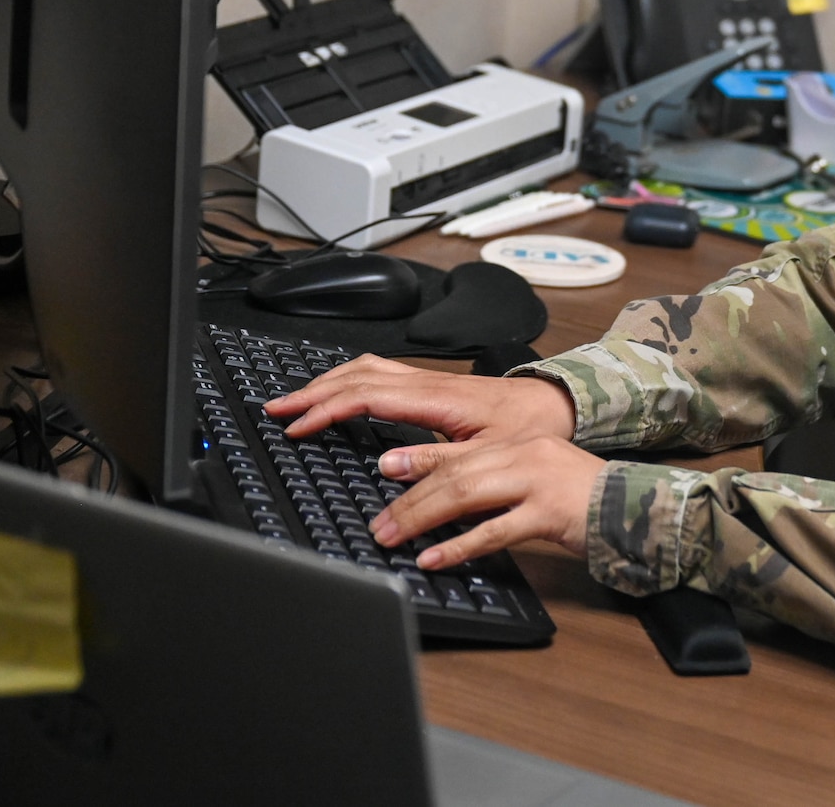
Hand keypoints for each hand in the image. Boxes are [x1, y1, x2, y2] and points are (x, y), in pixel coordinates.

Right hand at [264, 353, 575, 445]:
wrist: (558, 405)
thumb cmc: (529, 430)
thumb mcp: (490, 456)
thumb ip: (440, 464)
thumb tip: (387, 466)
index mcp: (438, 398)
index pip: (367, 395)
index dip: (327, 409)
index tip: (297, 426)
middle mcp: (429, 383)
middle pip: (357, 376)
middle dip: (312, 391)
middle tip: (276, 409)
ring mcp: (429, 380)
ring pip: (367, 369)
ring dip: (328, 382)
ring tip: (296, 400)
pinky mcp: (433, 386)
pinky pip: (380, 374)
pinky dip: (349, 382)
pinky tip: (339, 394)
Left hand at [371, 435, 604, 569]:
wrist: (636, 505)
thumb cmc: (581, 498)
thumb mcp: (534, 479)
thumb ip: (495, 483)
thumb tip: (444, 502)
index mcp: (519, 444)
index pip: (458, 451)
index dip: (417, 460)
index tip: (384, 470)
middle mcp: (525, 455)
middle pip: (454, 474)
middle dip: (409, 500)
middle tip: (379, 524)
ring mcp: (537, 481)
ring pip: (467, 494)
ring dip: (422, 519)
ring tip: (394, 539)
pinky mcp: (550, 512)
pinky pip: (495, 530)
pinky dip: (459, 546)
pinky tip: (434, 558)